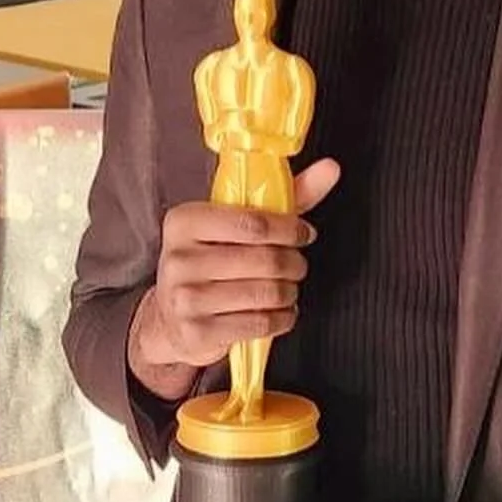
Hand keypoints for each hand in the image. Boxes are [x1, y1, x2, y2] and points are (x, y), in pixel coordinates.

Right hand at [129, 158, 340, 400]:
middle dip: (294, 264)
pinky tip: (279, 311)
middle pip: (265, 260)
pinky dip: (282, 318)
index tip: (303, 233)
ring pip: (267, 292)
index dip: (290, 229)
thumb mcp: (238, 223)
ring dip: (289, 292)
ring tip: (286, 288)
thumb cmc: (212, 261)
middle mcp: (179, 258)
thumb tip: (330, 169)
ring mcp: (185, 298)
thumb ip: (287, 195)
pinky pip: (260, 323)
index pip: (254, 223)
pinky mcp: (197, 332)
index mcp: (185, 221)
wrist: (170, 318)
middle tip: (296, 265)